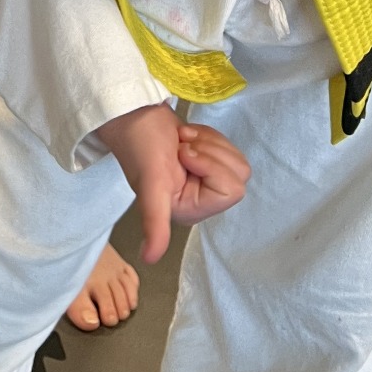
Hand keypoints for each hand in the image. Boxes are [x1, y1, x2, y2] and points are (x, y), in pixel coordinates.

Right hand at [95, 103, 248, 263]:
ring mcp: (204, 178)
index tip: (182, 157)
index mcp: (190, 210)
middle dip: (210, 153)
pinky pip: (228, 148)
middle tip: (181, 149)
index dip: (210, 167)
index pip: (231, 190)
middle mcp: (200, 199)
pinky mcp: (206, 159)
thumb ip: (154, 222)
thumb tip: (148, 259)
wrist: (133, 111)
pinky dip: (209, 136)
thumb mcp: (150, 185)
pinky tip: (186, 137)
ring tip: (182, 142)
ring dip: (208, 143)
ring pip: (236, 161)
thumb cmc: (140, 145)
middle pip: (238, 175)